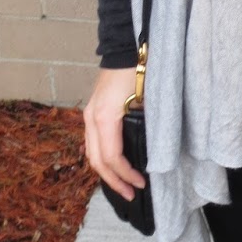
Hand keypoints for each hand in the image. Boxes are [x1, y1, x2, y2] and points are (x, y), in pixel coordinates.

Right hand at [83, 67, 146, 200]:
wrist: (126, 47)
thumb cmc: (141, 71)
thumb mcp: (148, 100)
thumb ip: (145, 127)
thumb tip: (152, 154)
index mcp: (104, 118)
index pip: (111, 157)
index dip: (125, 175)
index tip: (142, 185)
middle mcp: (91, 118)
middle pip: (96, 160)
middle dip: (113, 181)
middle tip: (131, 195)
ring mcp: (89, 114)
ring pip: (91, 152)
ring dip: (106, 172)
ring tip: (123, 184)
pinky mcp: (93, 111)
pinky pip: (93, 142)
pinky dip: (103, 158)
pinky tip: (115, 165)